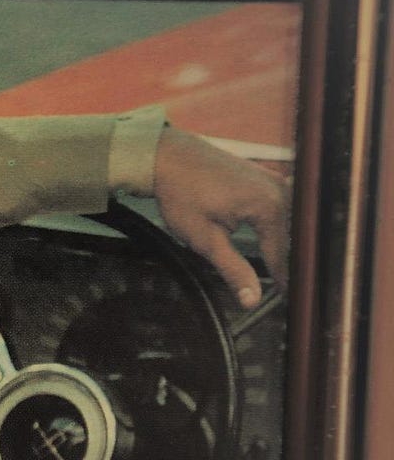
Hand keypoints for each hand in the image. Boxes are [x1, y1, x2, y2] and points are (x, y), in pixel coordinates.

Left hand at [153, 126, 289, 307]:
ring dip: (288, 249)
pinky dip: (280, 231)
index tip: (290, 306)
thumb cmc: (181, 194)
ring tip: (285, 277)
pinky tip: (277, 248)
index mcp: (270, 207)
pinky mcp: (268, 178)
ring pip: (291, 226)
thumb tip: (252, 301)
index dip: (285, 284)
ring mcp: (277, 181)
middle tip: (289, 296)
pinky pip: (283, 210)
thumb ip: (232, 270)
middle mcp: (282, 191)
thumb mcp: (204, 239)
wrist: (166, 155)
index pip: (284, 257)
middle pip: (294, 241)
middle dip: (290, 268)